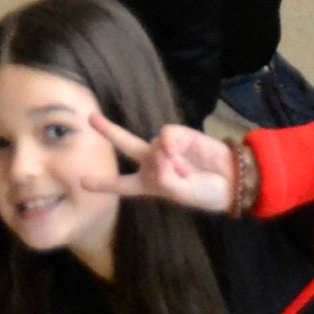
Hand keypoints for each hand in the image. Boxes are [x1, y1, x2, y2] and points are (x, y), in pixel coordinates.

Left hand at [82, 110, 239, 213]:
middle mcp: (153, 163)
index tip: (83, 182)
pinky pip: (165, 137)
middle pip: (126, 145)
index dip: (103, 184)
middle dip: (109, 131)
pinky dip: (171, 149)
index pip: (122, 185)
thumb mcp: (181, 194)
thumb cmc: (205, 193)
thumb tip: (158, 155)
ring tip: (184, 173)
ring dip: (165, 160)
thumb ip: (165, 177)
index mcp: (150, 184)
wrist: (230, 179)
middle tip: (90, 118)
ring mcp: (165, 147)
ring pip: (151, 146)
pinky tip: (182, 160)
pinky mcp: (179, 134)